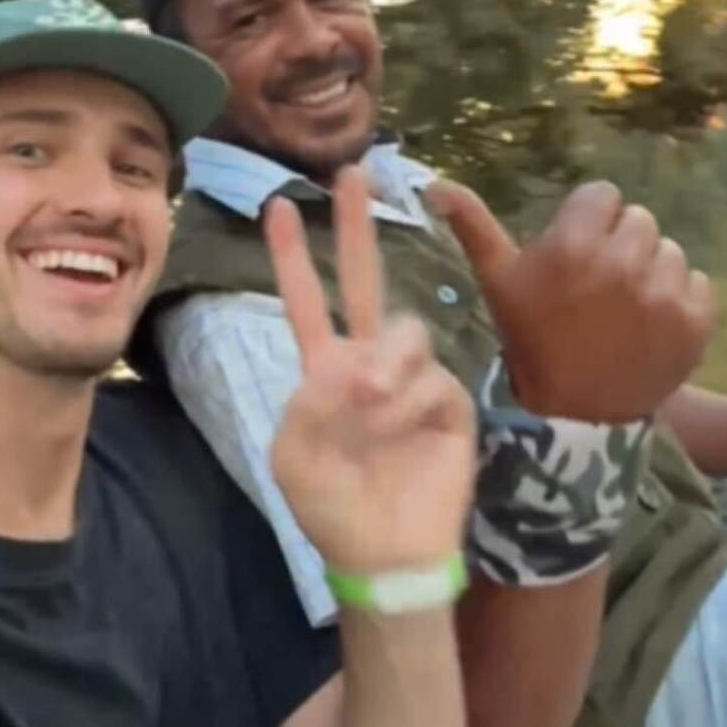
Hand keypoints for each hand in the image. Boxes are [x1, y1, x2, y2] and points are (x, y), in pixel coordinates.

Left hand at [264, 165, 476, 576]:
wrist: (385, 553)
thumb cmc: (331, 507)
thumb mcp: (292, 454)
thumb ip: (308, 400)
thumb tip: (356, 366)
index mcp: (324, 369)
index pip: (307, 301)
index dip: (290, 256)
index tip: (276, 206)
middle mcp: (369, 362)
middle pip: (365, 279)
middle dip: (356, 226)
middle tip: (353, 172)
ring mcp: (412, 378)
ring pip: (403, 330)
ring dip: (382, 370)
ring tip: (370, 409)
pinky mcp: (450, 399)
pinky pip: (429, 377)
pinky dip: (408, 404)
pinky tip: (403, 434)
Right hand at [426, 179, 713, 424]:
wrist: (574, 413)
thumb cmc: (531, 339)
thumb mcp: (496, 282)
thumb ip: (472, 226)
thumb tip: (435, 183)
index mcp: (573, 245)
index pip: (602, 196)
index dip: (588, 223)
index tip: (575, 257)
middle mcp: (623, 261)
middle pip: (638, 220)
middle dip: (620, 246)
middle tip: (597, 287)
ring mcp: (664, 292)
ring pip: (669, 251)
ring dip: (651, 273)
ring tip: (624, 309)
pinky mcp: (696, 321)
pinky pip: (698, 284)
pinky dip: (679, 302)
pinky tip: (651, 326)